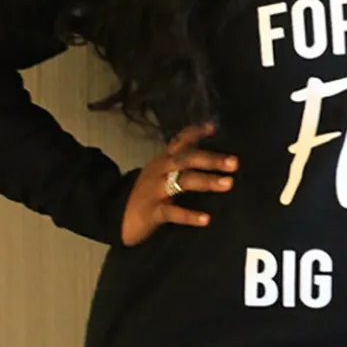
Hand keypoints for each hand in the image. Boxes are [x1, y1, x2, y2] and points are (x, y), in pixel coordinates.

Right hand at [120, 121, 238, 247]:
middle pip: (186, 159)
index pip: (180, 142)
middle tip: (234, 162)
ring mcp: (154, 190)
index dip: (195, 133)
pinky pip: (172, 212)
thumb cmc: (146, 195)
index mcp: (163, 161)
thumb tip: (212, 161)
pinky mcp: (151, 211)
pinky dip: (190, 215)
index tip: (214, 127)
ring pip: (182, 181)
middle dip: (211, 159)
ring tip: (228, 183)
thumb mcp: (160, 175)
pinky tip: (206, 219)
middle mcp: (159, 171)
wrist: (112, 216)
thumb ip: (181, 166)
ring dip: (206, 181)